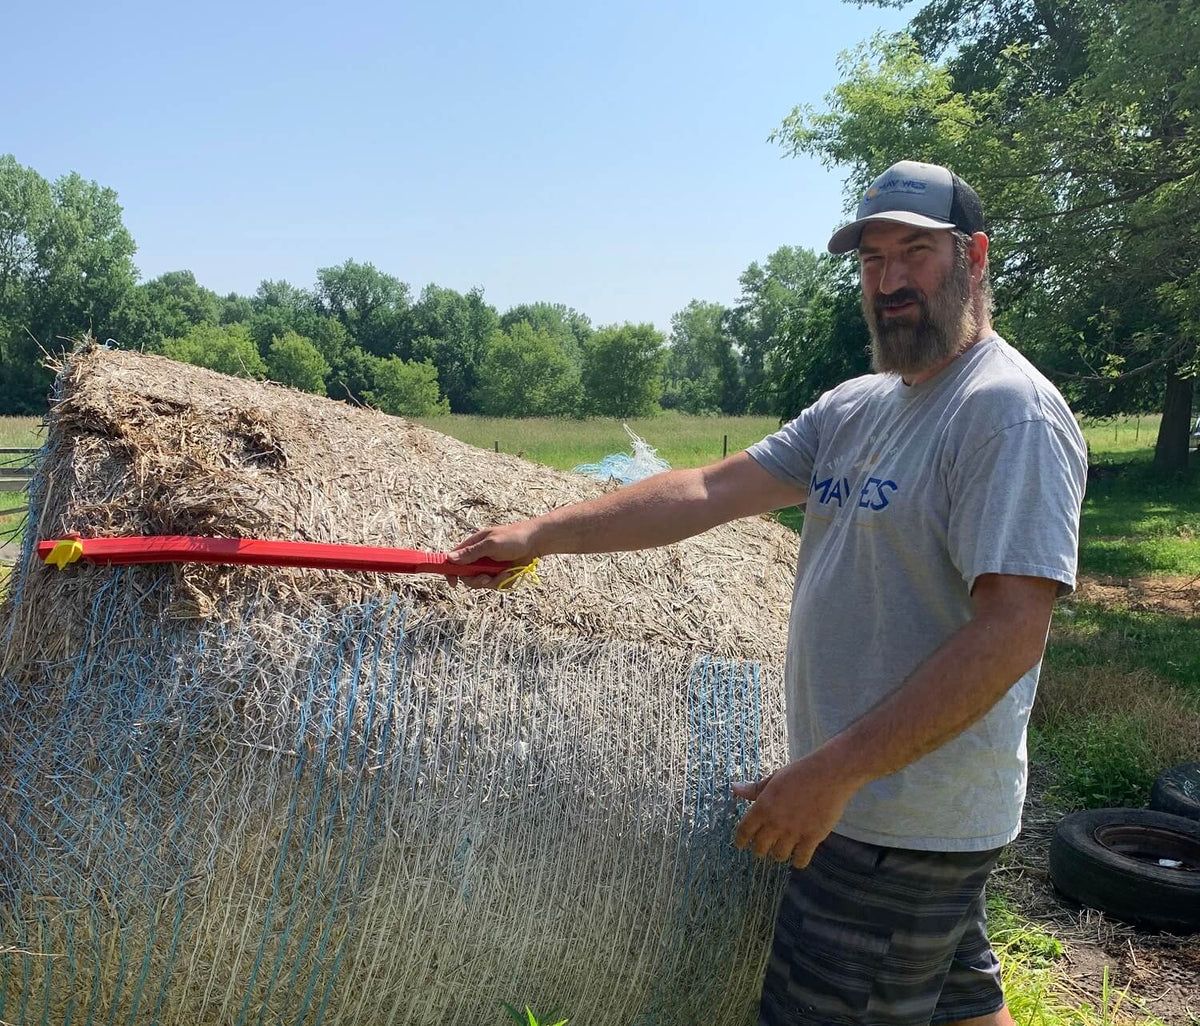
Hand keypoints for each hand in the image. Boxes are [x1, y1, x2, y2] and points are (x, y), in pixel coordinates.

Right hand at [448, 520, 541, 588]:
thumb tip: (449, 559)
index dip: (450, 571)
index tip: (453, 582)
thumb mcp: (491, 544)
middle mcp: (479, 557)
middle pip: (467, 576)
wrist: (537, 542)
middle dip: (477, 580)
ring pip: (482, 583)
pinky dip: (504, 581)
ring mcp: (489, 566)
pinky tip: (512, 572)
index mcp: (473, 546)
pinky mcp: (500, 574)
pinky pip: (496, 585)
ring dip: (494, 581)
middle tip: (486, 578)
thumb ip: (472, 553)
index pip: (453, 560)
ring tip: (506, 572)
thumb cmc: (514, 538)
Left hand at [731, 753, 859, 868]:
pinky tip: (798, 855)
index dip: (740, 840)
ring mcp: (794, 832)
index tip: (741, 844)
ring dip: (778, 854)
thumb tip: (734, 789)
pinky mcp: (812, 838)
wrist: (829, 774)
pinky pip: (800, 860)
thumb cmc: (800, 773)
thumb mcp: (774, 778)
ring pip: (779, 856)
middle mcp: (775, 823)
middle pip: (760, 848)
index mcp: (763, 807)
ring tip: (781, 849)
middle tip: (763, 847)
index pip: (744, 831)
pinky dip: (798, 861)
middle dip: (759, 849)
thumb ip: (754, 789)